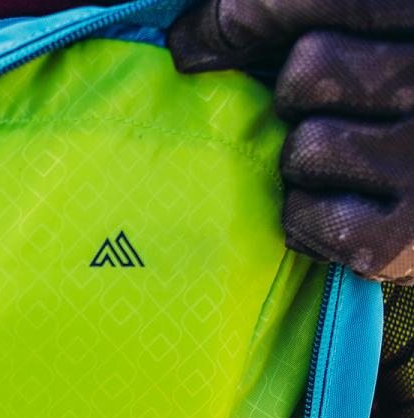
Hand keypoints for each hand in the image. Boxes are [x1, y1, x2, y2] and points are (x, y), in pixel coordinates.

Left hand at [168, 0, 413, 282]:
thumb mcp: (355, 39)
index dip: (241, 16)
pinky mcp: (402, 235)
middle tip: (336, 113)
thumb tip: (186, 42)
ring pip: (304, 150)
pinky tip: (345, 212)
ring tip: (346, 166)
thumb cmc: (389, 105)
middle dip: (299, 97)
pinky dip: (310, 222)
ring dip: (303, 166)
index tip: (194, 43)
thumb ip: (278, 17)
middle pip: (308, 71)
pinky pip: (306, 219)